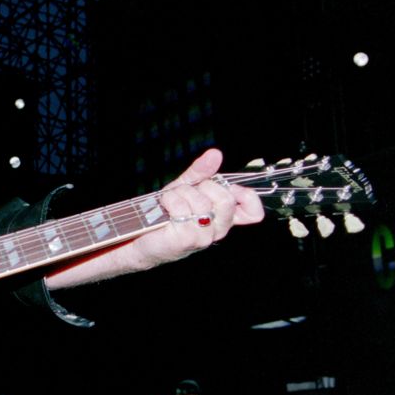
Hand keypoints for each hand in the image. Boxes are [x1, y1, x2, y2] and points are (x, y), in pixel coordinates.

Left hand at [128, 149, 264, 267]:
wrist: (141, 234)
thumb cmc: (166, 212)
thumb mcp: (186, 187)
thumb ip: (202, 172)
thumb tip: (215, 154)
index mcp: (223, 217)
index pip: (253, 213)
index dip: (248, 197)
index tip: (232, 187)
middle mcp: (217, 229)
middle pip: (226, 201)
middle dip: (204, 187)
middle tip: (188, 191)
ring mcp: (203, 237)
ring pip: (202, 203)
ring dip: (181, 193)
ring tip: (170, 199)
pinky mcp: (185, 240)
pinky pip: (182, 209)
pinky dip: (170, 200)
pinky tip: (164, 204)